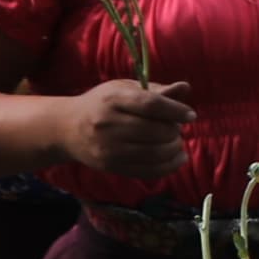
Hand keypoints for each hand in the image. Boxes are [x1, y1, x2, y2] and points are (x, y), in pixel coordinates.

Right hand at [60, 80, 197, 179]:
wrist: (67, 129)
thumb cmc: (103, 104)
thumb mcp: (125, 89)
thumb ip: (156, 91)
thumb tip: (185, 87)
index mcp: (113, 99)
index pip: (151, 105)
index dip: (175, 111)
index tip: (191, 115)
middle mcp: (108, 124)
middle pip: (155, 131)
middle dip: (174, 131)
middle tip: (177, 128)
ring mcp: (108, 149)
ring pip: (154, 154)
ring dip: (174, 149)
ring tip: (176, 142)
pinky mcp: (110, 167)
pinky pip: (148, 171)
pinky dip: (169, 166)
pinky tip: (177, 158)